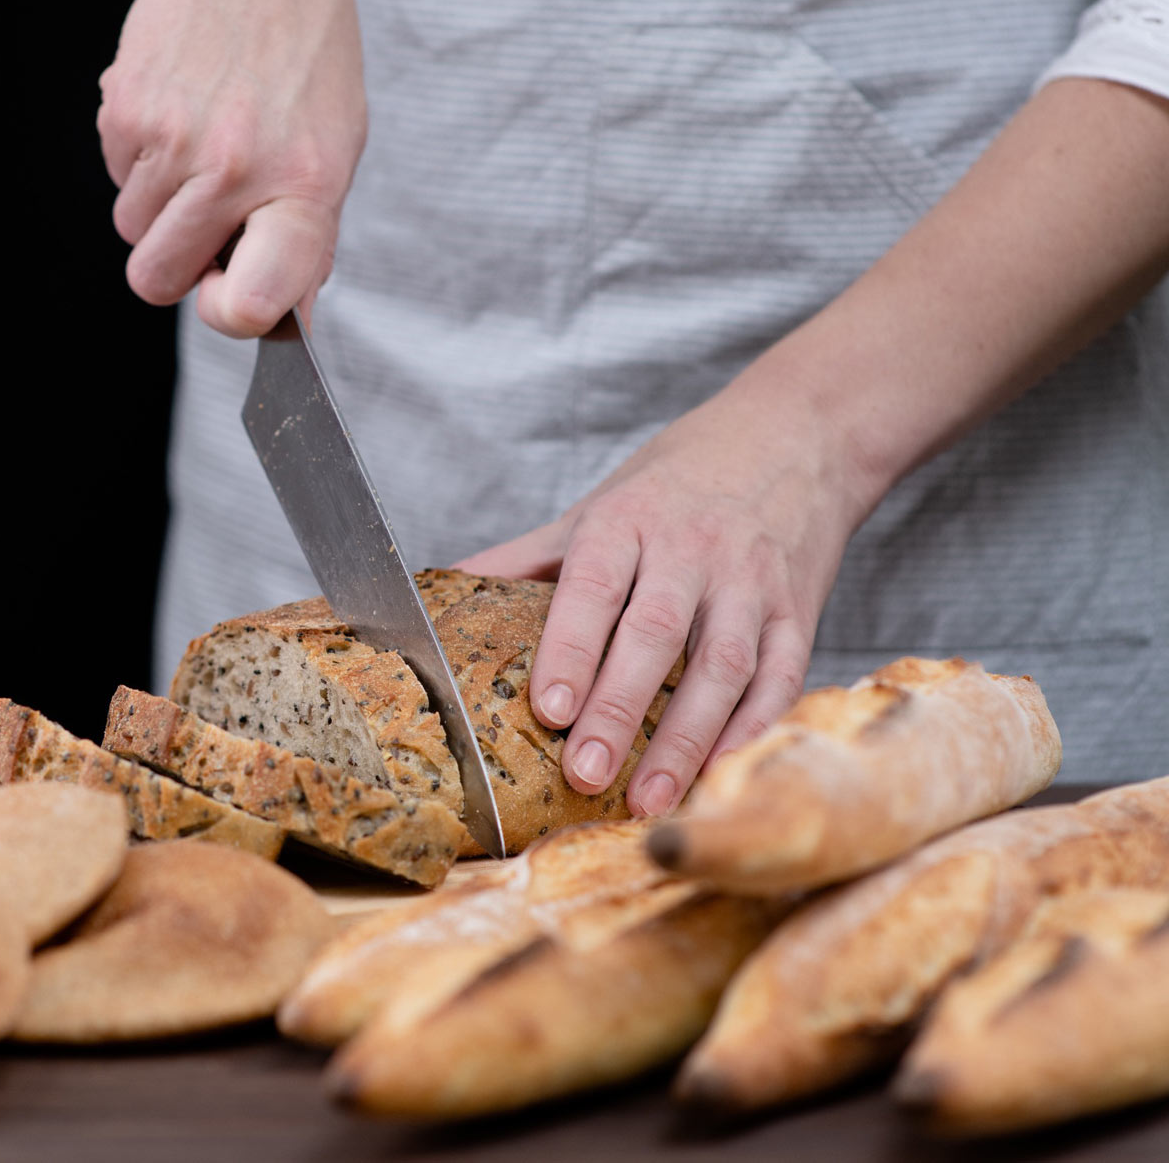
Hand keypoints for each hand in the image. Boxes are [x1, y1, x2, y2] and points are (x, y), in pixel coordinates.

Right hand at [96, 0, 365, 335]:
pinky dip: (138, 155)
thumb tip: (283, 319)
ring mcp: (175, 138)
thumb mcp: (335, 150)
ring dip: (158, 202)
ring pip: (132, 229)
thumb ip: (307, 239)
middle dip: (172, 262)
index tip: (230, 301)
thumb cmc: (304, 62)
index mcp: (305, 187)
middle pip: (158, 279)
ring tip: (201, 139)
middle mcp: (237, 168)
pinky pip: (114, 176)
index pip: (258, 297)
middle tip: (206, 214)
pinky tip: (178, 106)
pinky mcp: (126, 108)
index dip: (232, 315)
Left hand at [455, 387, 874, 816]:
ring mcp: (751, 583)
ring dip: (686, 739)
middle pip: (655, 633)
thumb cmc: (678, 482)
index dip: (570, 649)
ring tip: (649, 799)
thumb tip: (439, 591)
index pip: (594, 586)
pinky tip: (721, 775)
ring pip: (721, 666)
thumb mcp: (597, 507)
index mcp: (629, 521)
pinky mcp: (798, 613)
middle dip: (618, 708)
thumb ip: (526, 559)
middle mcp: (693, 550)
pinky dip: (752, 731)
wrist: (792, 438)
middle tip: (584, 773)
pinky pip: (780, 678)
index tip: (548, 708)